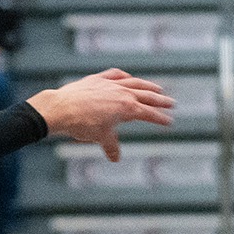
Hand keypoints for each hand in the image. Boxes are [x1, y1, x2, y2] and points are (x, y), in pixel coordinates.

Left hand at [26, 69, 174, 162]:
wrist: (61, 108)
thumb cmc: (82, 124)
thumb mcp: (100, 137)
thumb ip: (111, 146)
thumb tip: (115, 158)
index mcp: (127, 108)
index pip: (149, 114)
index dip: (160, 119)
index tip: (169, 122)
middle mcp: (122, 93)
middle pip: (147, 96)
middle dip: (160, 101)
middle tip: (171, 103)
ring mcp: (110, 84)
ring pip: (134, 83)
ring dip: (147, 86)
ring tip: (157, 88)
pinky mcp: (97, 79)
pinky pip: (115, 75)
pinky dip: (124, 76)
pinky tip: (127, 77)